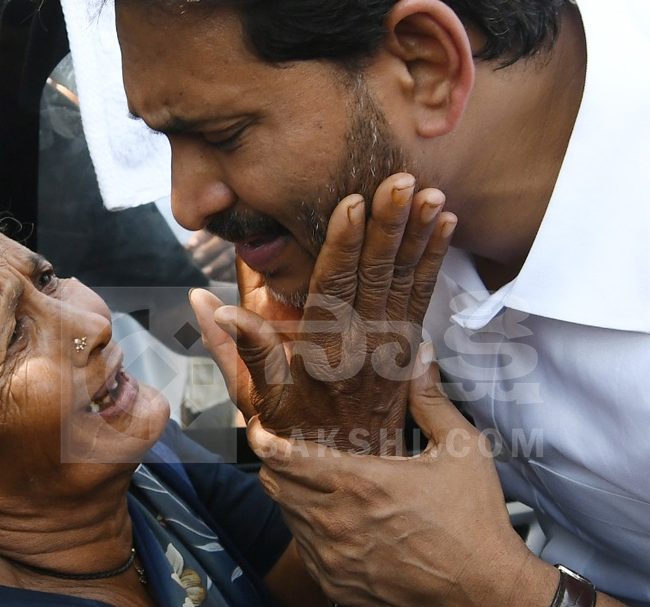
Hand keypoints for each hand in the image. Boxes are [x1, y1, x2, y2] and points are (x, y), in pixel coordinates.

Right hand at [191, 173, 455, 453]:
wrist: (353, 469)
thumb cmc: (296, 433)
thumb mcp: (257, 400)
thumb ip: (237, 348)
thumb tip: (205, 301)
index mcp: (324, 353)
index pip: (334, 288)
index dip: (343, 245)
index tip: (351, 204)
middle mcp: (364, 346)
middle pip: (377, 274)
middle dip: (389, 224)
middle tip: (399, 181)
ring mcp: (393, 344)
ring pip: (406, 278)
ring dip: (417, 232)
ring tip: (428, 191)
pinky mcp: (410, 342)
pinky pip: (424, 292)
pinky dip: (434, 256)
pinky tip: (443, 224)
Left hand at [247, 349, 557, 606]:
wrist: (485, 590)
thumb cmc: (475, 520)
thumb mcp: (461, 448)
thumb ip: (431, 399)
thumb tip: (421, 355)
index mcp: (360, 483)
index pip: (284, 457)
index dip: (262, 438)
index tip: (259, 425)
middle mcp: (337, 523)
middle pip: (275, 485)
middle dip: (276, 462)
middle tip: (290, 447)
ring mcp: (334, 559)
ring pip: (287, 517)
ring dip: (293, 495)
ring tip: (318, 480)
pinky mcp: (338, 585)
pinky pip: (304, 550)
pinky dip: (309, 531)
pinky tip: (336, 518)